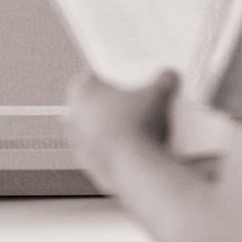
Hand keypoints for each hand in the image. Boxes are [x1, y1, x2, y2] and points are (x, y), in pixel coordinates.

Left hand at [66, 69, 179, 193]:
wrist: (134, 167)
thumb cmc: (138, 126)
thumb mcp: (157, 95)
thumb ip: (163, 81)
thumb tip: (169, 76)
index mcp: (82, 89)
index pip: (96, 73)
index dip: (115, 74)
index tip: (129, 78)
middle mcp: (73, 113)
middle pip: (95, 101)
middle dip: (114, 102)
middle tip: (136, 102)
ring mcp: (76, 140)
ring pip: (95, 127)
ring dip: (111, 127)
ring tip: (137, 128)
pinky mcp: (86, 162)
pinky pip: (100, 151)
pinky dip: (113, 149)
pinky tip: (132, 149)